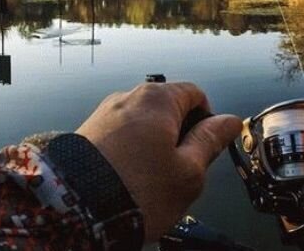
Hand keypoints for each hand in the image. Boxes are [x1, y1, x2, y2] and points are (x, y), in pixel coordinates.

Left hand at [76, 82, 241, 241]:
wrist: (74, 210)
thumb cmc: (139, 191)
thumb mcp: (188, 172)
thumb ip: (210, 141)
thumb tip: (230, 120)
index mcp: (158, 98)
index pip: (195, 94)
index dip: (208, 120)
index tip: (206, 149)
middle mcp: (128, 96)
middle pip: (168, 107)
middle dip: (179, 135)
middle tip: (179, 172)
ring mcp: (104, 113)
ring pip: (143, 123)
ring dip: (153, 145)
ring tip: (149, 181)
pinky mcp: (86, 131)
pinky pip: (120, 134)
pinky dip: (130, 152)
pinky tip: (127, 179)